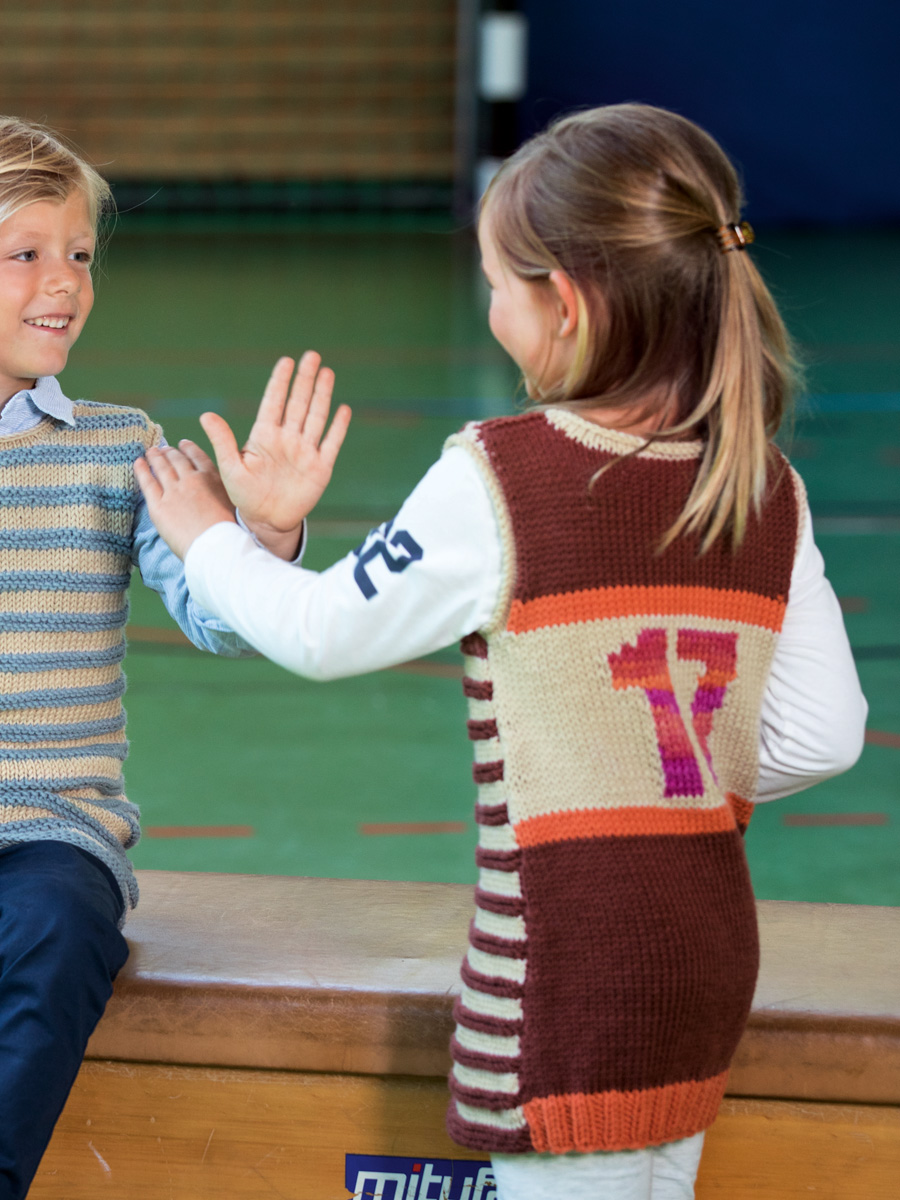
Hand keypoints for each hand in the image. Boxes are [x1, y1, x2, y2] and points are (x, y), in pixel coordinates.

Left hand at [135, 441, 235, 560]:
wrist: (216, 547)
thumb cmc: (229, 532)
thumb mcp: (234, 504)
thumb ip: (222, 492)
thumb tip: (217, 491)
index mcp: (213, 478)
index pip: (197, 457)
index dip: (188, 449)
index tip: (182, 445)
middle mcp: (192, 480)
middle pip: (177, 460)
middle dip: (170, 452)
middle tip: (163, 449)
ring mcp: (174, 492)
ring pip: (161, 468)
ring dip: (155, 457)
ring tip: (150, 452)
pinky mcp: (159, 506)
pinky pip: (147, 483)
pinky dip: (141, 471)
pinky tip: (138, 463)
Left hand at [199, 353, 350, 559]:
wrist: (266, 521)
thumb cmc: (245, 494)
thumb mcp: (230, 467)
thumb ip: (223, 440)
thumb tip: (206, 414)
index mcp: (264, 436)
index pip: (274, 402)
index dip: (280, 382)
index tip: (286, 361)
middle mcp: (287, 439)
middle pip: (298, 403)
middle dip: (305, 379)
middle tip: (311, 355)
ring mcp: (305, 452)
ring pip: (316, 417)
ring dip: (322, 395)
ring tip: (326, 372)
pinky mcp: (320, 468)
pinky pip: (331, 443)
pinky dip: (337, 427)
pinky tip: (343, 409)